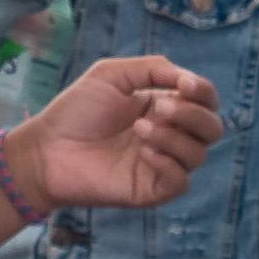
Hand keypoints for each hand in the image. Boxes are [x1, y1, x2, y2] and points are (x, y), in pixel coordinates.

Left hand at [12, 58, 223, 212]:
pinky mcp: (152, 189)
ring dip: (175, 137)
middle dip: (193, 115)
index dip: (204, 92)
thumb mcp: (112, 75)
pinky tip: (143, 152)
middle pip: (212, 128)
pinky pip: (181, 181)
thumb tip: (188, 79)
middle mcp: (169, 135)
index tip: (186, 85)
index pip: (205, 101)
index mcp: (164, 106)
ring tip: (140, 129)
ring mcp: (162, 164)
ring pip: (198, 154)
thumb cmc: (75, 111)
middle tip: (160, 108)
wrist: (46, 150)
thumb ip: (153, 69)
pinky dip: (169, 163)